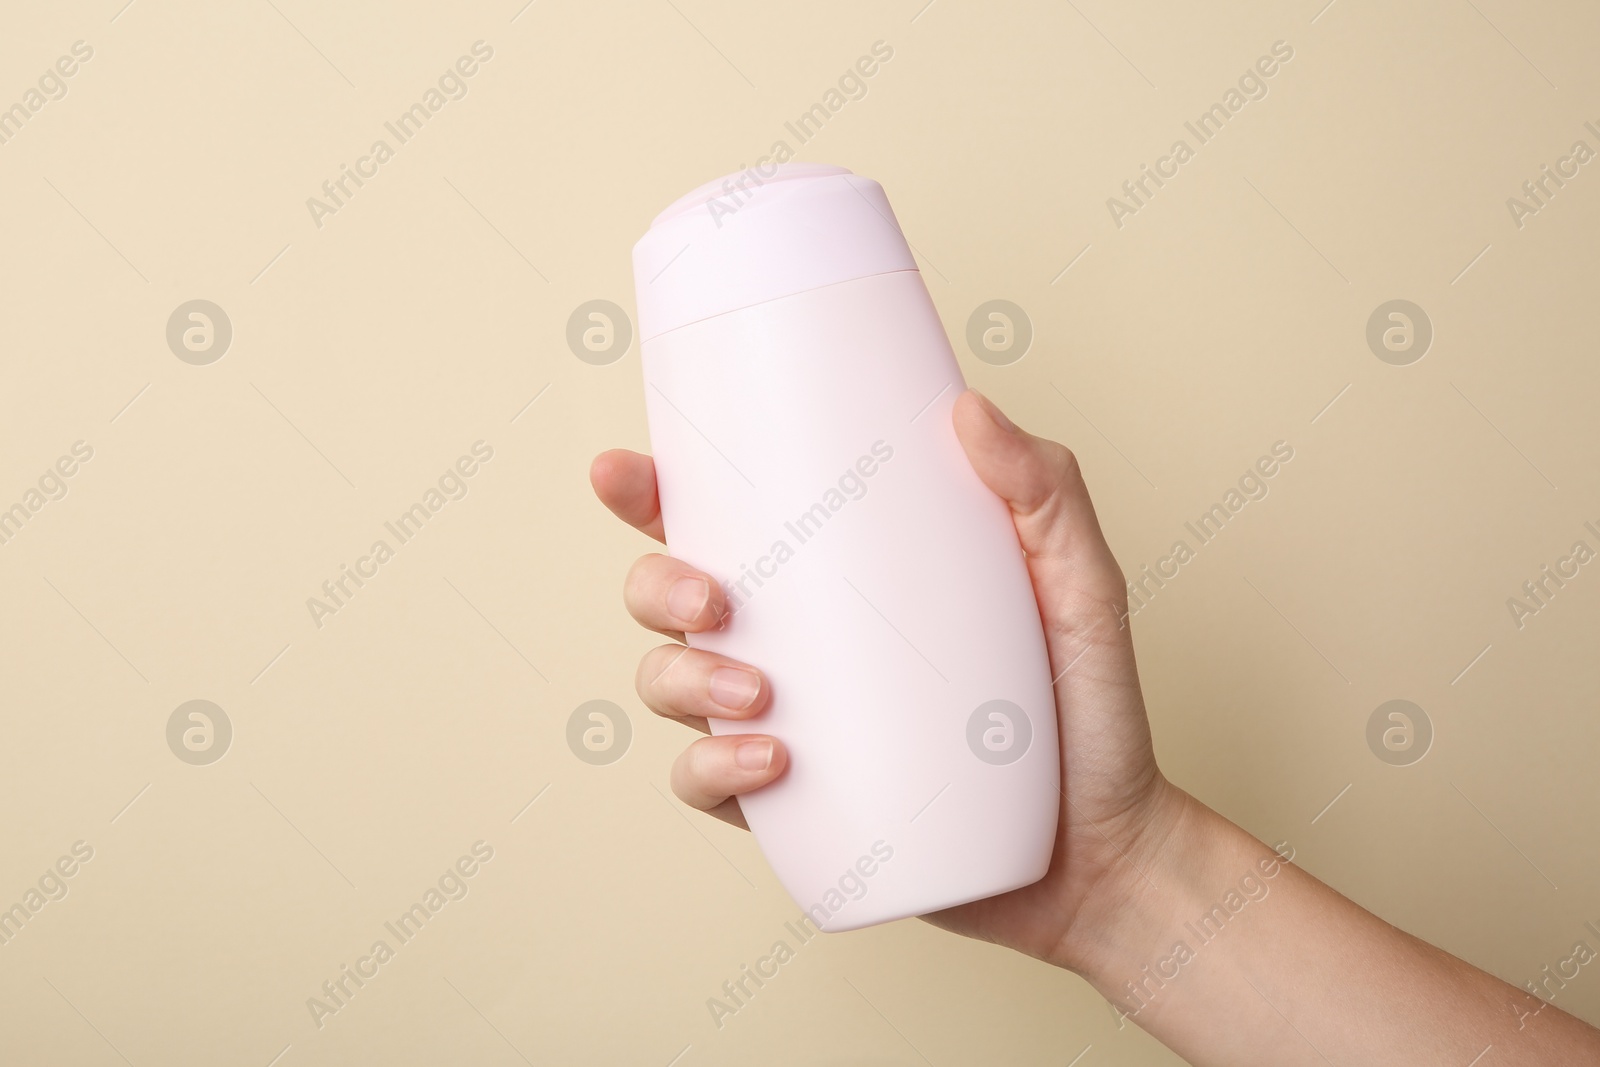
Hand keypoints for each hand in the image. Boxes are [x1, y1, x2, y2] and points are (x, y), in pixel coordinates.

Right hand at [590, 388, 1186, 971]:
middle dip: (656, 587)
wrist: (1104, 851)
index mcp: (837, 577)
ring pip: (669, 686)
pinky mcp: (792, 806)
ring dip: (684, 682)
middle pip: (666, 595)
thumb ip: (1045, 492)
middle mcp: (796, 642)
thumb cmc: (1085, 708)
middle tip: (715, 600)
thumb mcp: (1080, 587)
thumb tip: (968, 407)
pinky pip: (706, 785)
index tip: (624, 471)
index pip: (724, 516)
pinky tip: (770, 764)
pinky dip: (714, 771)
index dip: (652, 492)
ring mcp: (785, 723)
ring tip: (760, 696)